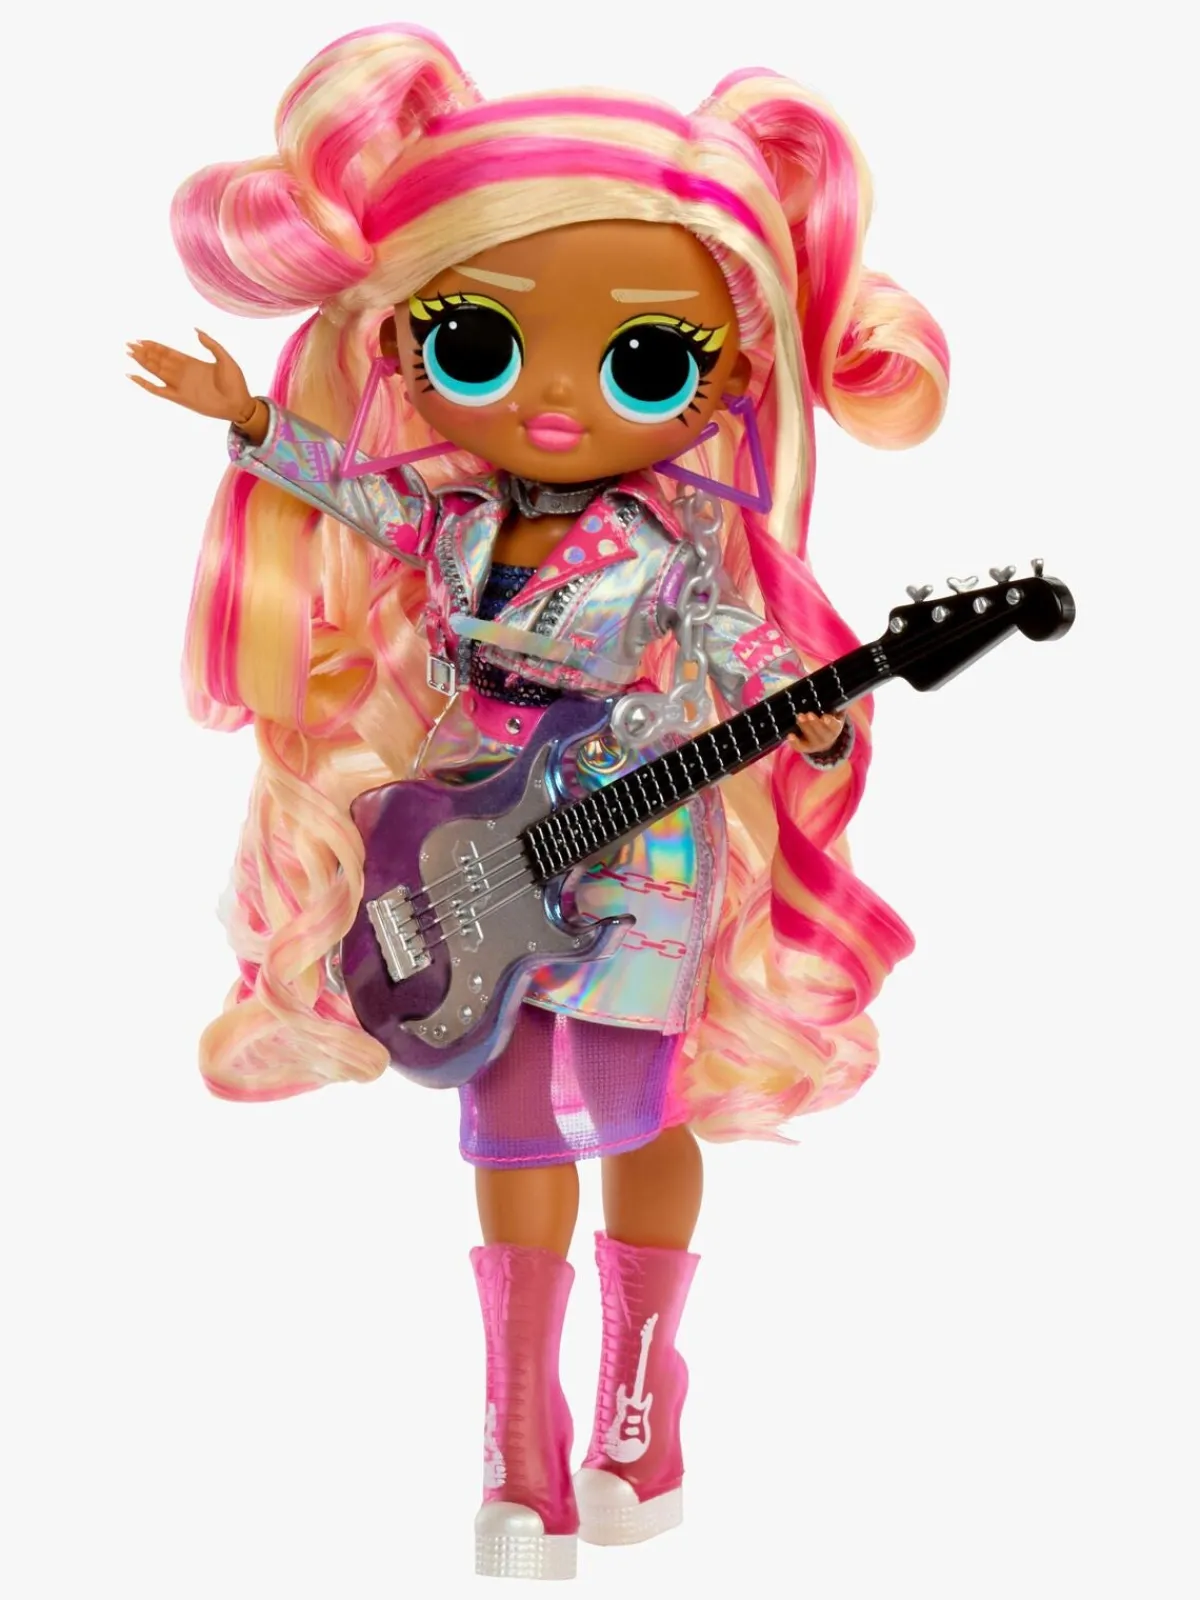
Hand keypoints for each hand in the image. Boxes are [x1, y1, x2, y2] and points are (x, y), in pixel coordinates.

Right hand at [126, 330, 253, 423]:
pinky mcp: (180, 398)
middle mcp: (183, 373)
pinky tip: (134, 376)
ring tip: (130, 353)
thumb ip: (211, 344)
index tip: (142, 339)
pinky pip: (158, 391)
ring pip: (156, 372)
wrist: (239, 404)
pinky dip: (145, 384)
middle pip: (159, 360)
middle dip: (144, 352)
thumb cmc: (236, 383)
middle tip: (130, 344)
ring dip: (143, 363)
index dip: (155, 346)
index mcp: (192, 363)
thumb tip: (196, 330)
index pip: (169, 352)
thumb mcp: (225, 358)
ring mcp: (180, 385)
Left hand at [790, 711, 844, 754]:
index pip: (834, 726)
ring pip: (811, 738)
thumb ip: (835, 706)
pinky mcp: (806, 748)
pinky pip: (800, 747)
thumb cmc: (828, 721)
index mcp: (835, 728)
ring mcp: (816, 744)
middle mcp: (827, 738)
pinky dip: (794, 742)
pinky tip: (790, 735)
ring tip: (799, 717)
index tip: (825, 717)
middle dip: (815, 723)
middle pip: (822, 732)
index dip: (830, 722)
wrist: (825, 739)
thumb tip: (837, 693)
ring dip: (805, 727)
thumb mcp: (834, 713)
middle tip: (808, 714)